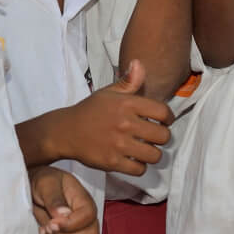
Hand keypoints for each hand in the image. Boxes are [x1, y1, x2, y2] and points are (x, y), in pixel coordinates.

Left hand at [30, 166, 98, 233]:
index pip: (88, 216)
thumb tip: (63, 215)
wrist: (35, 187)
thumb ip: (54, 198)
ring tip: (43, 233)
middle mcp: (87, 218)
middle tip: (46, 228)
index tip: (51, 223)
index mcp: (83, 200)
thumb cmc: (43, 182)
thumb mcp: (45, 183)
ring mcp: (81, 232)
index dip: (71, 224)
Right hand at [39, 61, 172, 174]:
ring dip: (152, 154)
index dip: (168, 118)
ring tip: (146, 149)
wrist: (65, 131)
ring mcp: (118, 144)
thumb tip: (140, 63)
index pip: (163, 112)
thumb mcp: (108, 92)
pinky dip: (139, 166)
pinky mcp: (112, 162)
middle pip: (163, 136)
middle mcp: (124, 123)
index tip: (164, 122)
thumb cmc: (90, 111)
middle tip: (154, 137)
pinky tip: (133, 159)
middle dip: (162, 137)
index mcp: (126, 104)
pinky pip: (139, 170)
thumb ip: (128, 81)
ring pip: (154, 155)